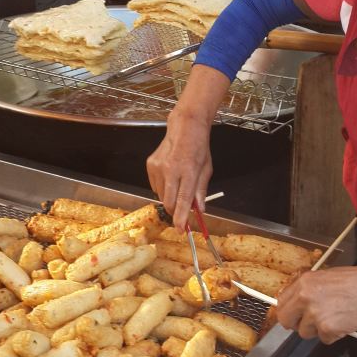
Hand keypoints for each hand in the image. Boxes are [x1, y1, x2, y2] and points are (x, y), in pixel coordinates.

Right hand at [147, 108, 212, 230]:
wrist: (185, 127)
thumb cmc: (198, 147)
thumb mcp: (206, 169)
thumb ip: (201, 191)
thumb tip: (199, 210)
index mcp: (189, 171)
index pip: (183, 200)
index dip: (181, 218)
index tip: (181, 229)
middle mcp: (171, 169)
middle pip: (169, 202)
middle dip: (175, 210)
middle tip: (182, 209)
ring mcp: (158, 167)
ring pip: (161, 196)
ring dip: (170, 197)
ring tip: (177, 183)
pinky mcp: (150, 165)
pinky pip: (155, 186)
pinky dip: (162, 187)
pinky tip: (169, 176)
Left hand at [276, 261, 356, 343]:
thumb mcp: (326, 277)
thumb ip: (309, 289)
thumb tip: (296, 303)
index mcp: (304, 282)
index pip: (282, 302)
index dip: (288, 312)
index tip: (293, 316)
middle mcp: (305, 297)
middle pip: (285, 320)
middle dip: (296, 325)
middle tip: (309, 325)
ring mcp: (315, 314)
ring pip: (305, 332)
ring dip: (318, 330)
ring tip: (336, 318)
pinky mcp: (327, 328)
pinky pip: (324, 339)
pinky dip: (334, 336)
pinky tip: (344, 323)